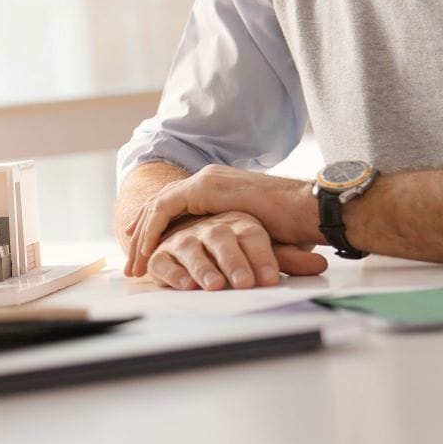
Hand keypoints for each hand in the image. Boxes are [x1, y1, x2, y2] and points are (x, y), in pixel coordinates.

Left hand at [125, 164, 321, 277]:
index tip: (143, 250)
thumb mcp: (252, 236)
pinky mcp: (205, 186)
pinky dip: (153, 229)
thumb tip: (225, 264)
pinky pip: (165, 208)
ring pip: (158, 207)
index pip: (175, 205)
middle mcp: (207, 179)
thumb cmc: (293, 227)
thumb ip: (232, 241)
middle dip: (142, 235)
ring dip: (142, 236)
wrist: (310, 211)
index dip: (156, 228)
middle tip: (132, 263)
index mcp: (218, 187)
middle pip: (161, 206)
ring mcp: (205, 180)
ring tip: (134, 264)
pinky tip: (147, 251)